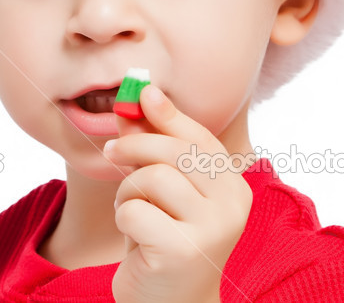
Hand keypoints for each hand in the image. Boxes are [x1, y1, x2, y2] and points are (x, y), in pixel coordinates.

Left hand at [102, 85, 252, 302]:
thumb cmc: (162, 239)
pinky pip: (135, 210)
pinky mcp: (183, 251)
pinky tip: (135, 238)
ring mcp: (212, 229)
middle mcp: (232, 205)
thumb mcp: (159, 190)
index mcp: (233, 186)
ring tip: (132, 211)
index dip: (167, 113)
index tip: (141, 94)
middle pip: (173, 151)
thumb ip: (152, 146)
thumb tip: (137, 97)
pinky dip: (124, 218)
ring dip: (127, 191)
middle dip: (133, 146)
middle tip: (110, 152)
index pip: (199, 137)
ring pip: (152, 177)